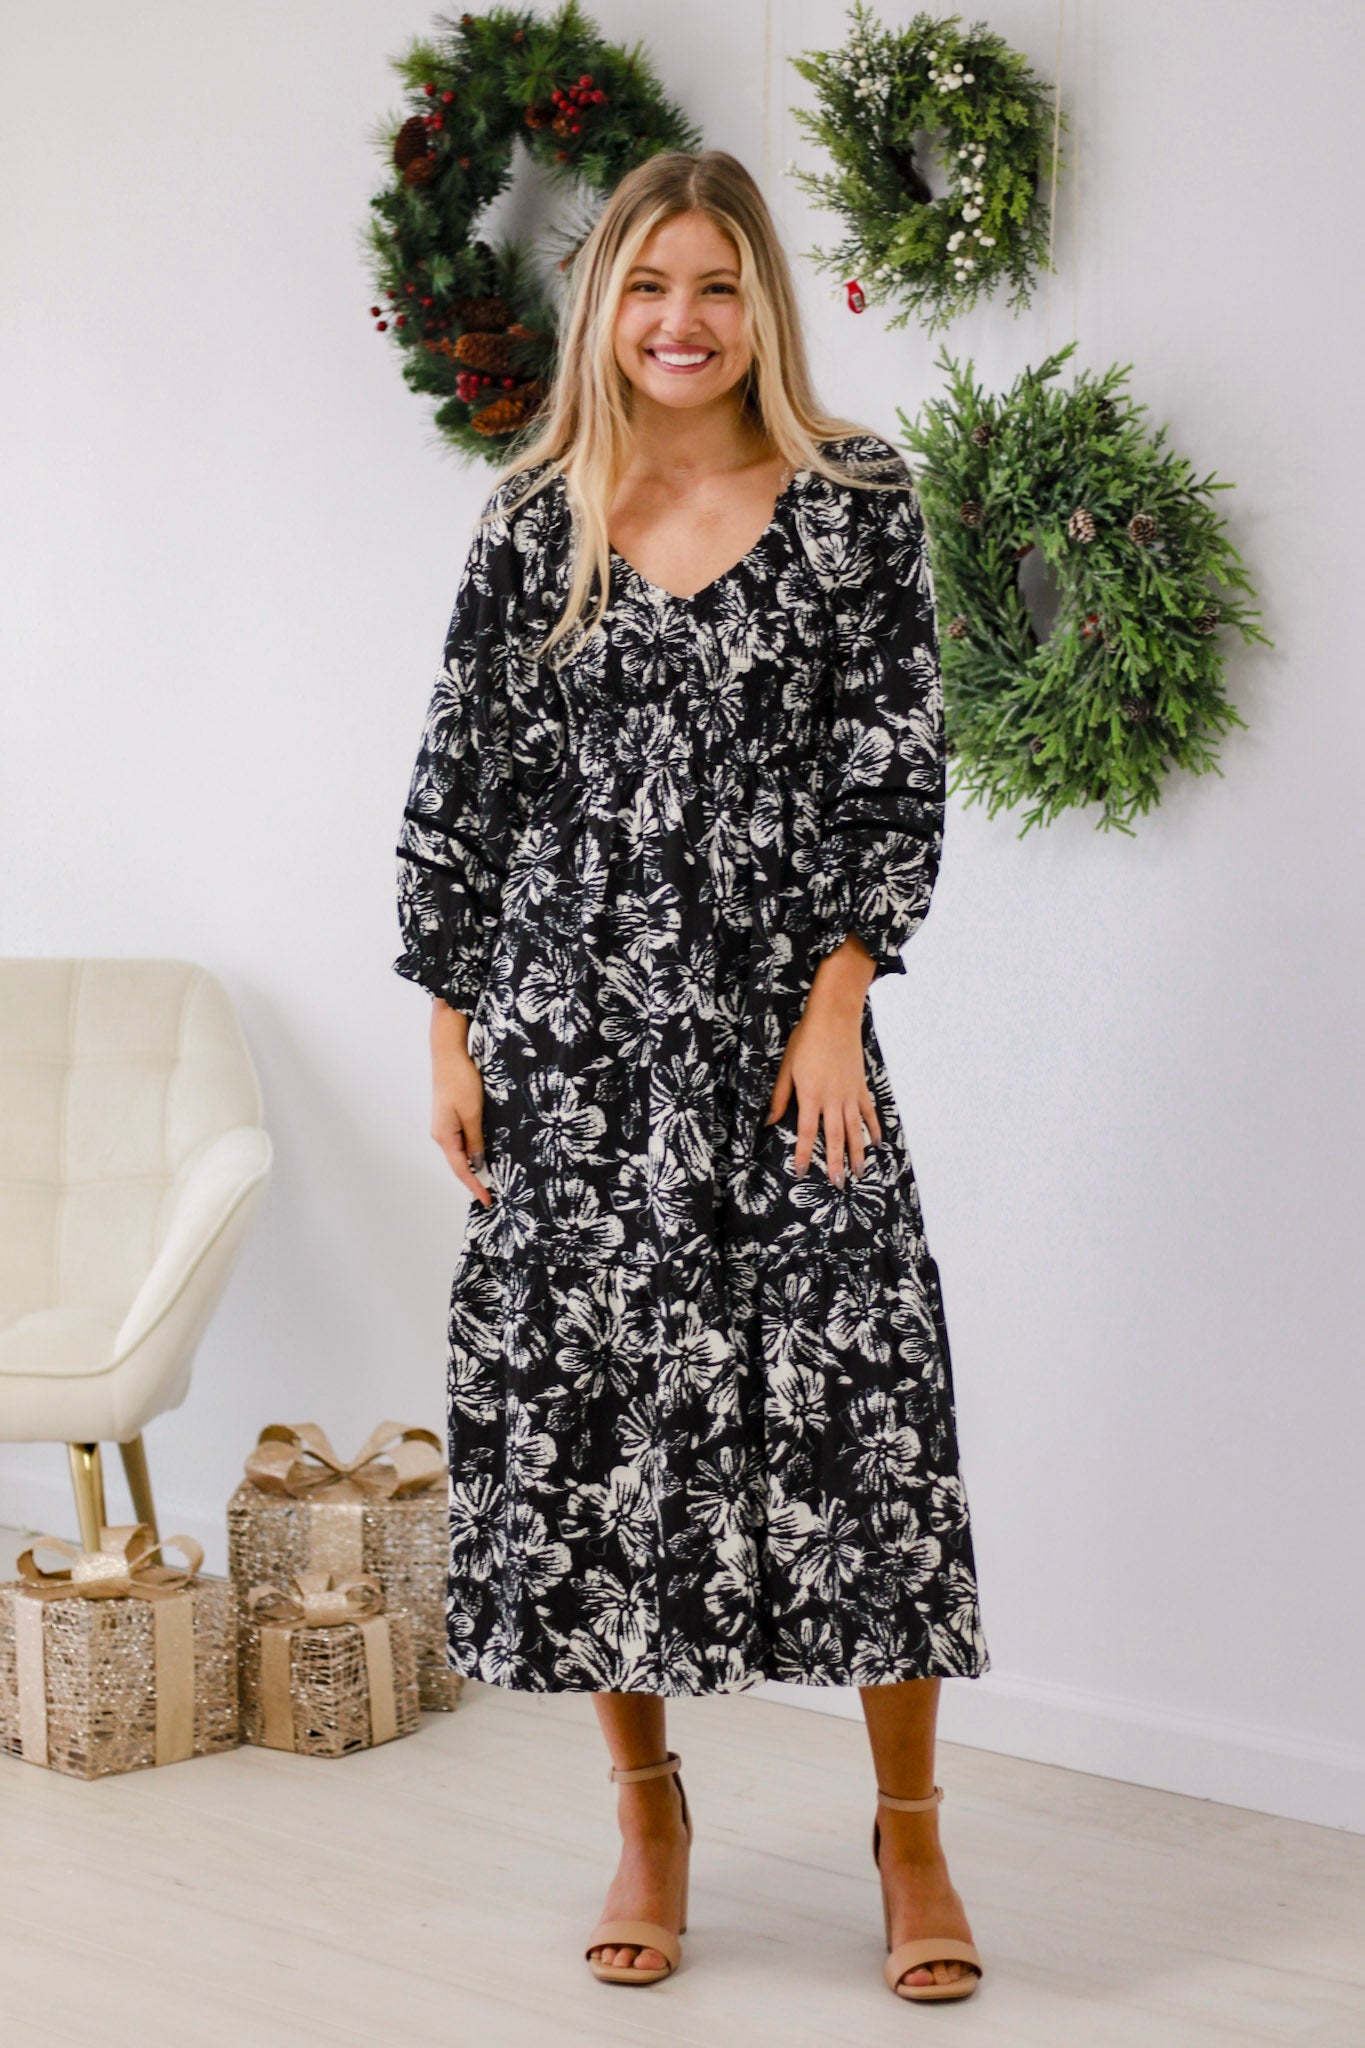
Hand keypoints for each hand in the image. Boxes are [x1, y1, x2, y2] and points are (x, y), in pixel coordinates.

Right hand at [429, 998, 493, 1206]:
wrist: (448, 1053)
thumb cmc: (460, 1081)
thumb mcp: (472, 1114)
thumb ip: (475, 1140)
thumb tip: (477, 1163)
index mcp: (444, 1136)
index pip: (461, 1169)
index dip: (475, 1186)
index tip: (487, 1201)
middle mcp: (441, 1133)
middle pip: (459, 1164)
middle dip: (474, 1180)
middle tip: (492, 1195)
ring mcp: (445, 1124)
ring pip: (461, 1152)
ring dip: (475, 1165)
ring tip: (491, 1179)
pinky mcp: (450, 1115)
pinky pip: (462, 1139)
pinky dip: (473, 1150)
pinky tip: (484, 1154)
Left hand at [765, 936, 882, 1183]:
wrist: (834, 1018)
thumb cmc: (806, 1040)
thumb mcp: (787, 1068)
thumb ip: (780, 1098)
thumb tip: (768, 1121)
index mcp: (811, 1096)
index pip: (806, 1132)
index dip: (803, 1154)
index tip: (802, 1172)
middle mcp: (832, 1099)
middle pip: (835, 1138)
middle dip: (835, 1163)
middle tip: (839, 1184)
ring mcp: (850, 1094)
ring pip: (854, 1130)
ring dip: (857, 1153)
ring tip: (859, 1173)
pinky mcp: (860, 1087)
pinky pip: (868, 1112)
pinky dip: (873, 1128)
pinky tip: (876, 1143)